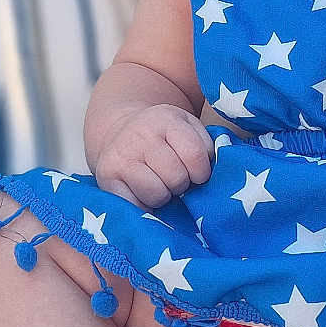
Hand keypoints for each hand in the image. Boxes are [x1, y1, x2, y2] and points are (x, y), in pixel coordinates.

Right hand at [93, 104, 213, 208]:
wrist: (120, 130)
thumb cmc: (165, 138)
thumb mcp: (188, 129)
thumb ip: (207, 146)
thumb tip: (219, 176)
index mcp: (166, 119)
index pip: (195, 156)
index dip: (201, 172)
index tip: (196, 173)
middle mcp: (140, 135)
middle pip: (176, 177)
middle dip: (180, 184)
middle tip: (174, 179)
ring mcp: (120, 156)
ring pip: (156, 194)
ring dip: (162, 196)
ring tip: (159, 186)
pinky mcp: (106, 177)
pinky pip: (134, 206)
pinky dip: (143, 207)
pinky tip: (143, 196)